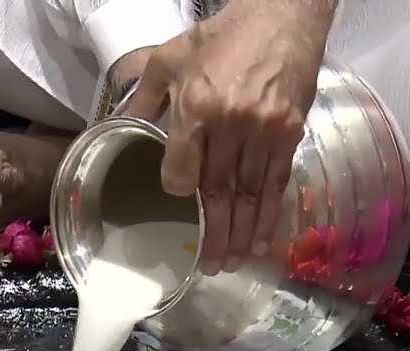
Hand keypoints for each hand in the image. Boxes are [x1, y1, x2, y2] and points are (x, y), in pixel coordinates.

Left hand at [125, 0, 332, 274]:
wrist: (281, 16)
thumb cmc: (221, 37)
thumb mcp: (169, 58)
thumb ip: (144, 98)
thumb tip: (120, 128)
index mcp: (196, 106)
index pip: (183, 169)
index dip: (179, 190)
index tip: (179, 201)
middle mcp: (230, 124)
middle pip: (219, 191)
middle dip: (213, 233)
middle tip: (208, 267)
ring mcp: (264, 131)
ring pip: (250, 194)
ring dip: (242, 233)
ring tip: (232, 263)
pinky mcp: (289, 133)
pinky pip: (276, 183)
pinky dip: (269, 215)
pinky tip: (262, 240)